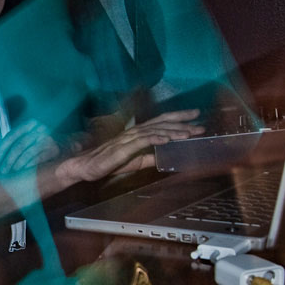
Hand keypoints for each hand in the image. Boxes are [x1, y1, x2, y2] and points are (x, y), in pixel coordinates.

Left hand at [0, 119, 59, 175]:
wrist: (58, 146)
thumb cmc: (35, 143)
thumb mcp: (21, 139)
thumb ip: (7, 141)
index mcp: (30, 124)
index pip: (13, 135)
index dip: (2, 147)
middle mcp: (40, 129)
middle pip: (20, 144)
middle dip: (9, 159)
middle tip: (3, 170)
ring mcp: (48, 138)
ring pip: (29, 152)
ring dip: (19, 163)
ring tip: (12, 172)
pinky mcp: (54, 149)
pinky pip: (39, 158)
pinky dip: (29, 165)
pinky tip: (23, 171)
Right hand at [58, 109, 204, 183]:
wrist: (85, 167)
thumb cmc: (107, 163)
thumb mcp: (134, 162)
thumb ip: (149, 158)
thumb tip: (165, 157)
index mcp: (137, 134)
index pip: (161, 122)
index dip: (178, 118)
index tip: (195, 118)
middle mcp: (134, 132)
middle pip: (161, 122)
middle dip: (182, 121)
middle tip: (200, 121)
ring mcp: (128, 138)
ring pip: (155, 130)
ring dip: (173, 131)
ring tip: (189, 133)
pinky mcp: (123, 147)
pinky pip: (143, 141)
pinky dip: (156, 138)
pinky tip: (168, 139)